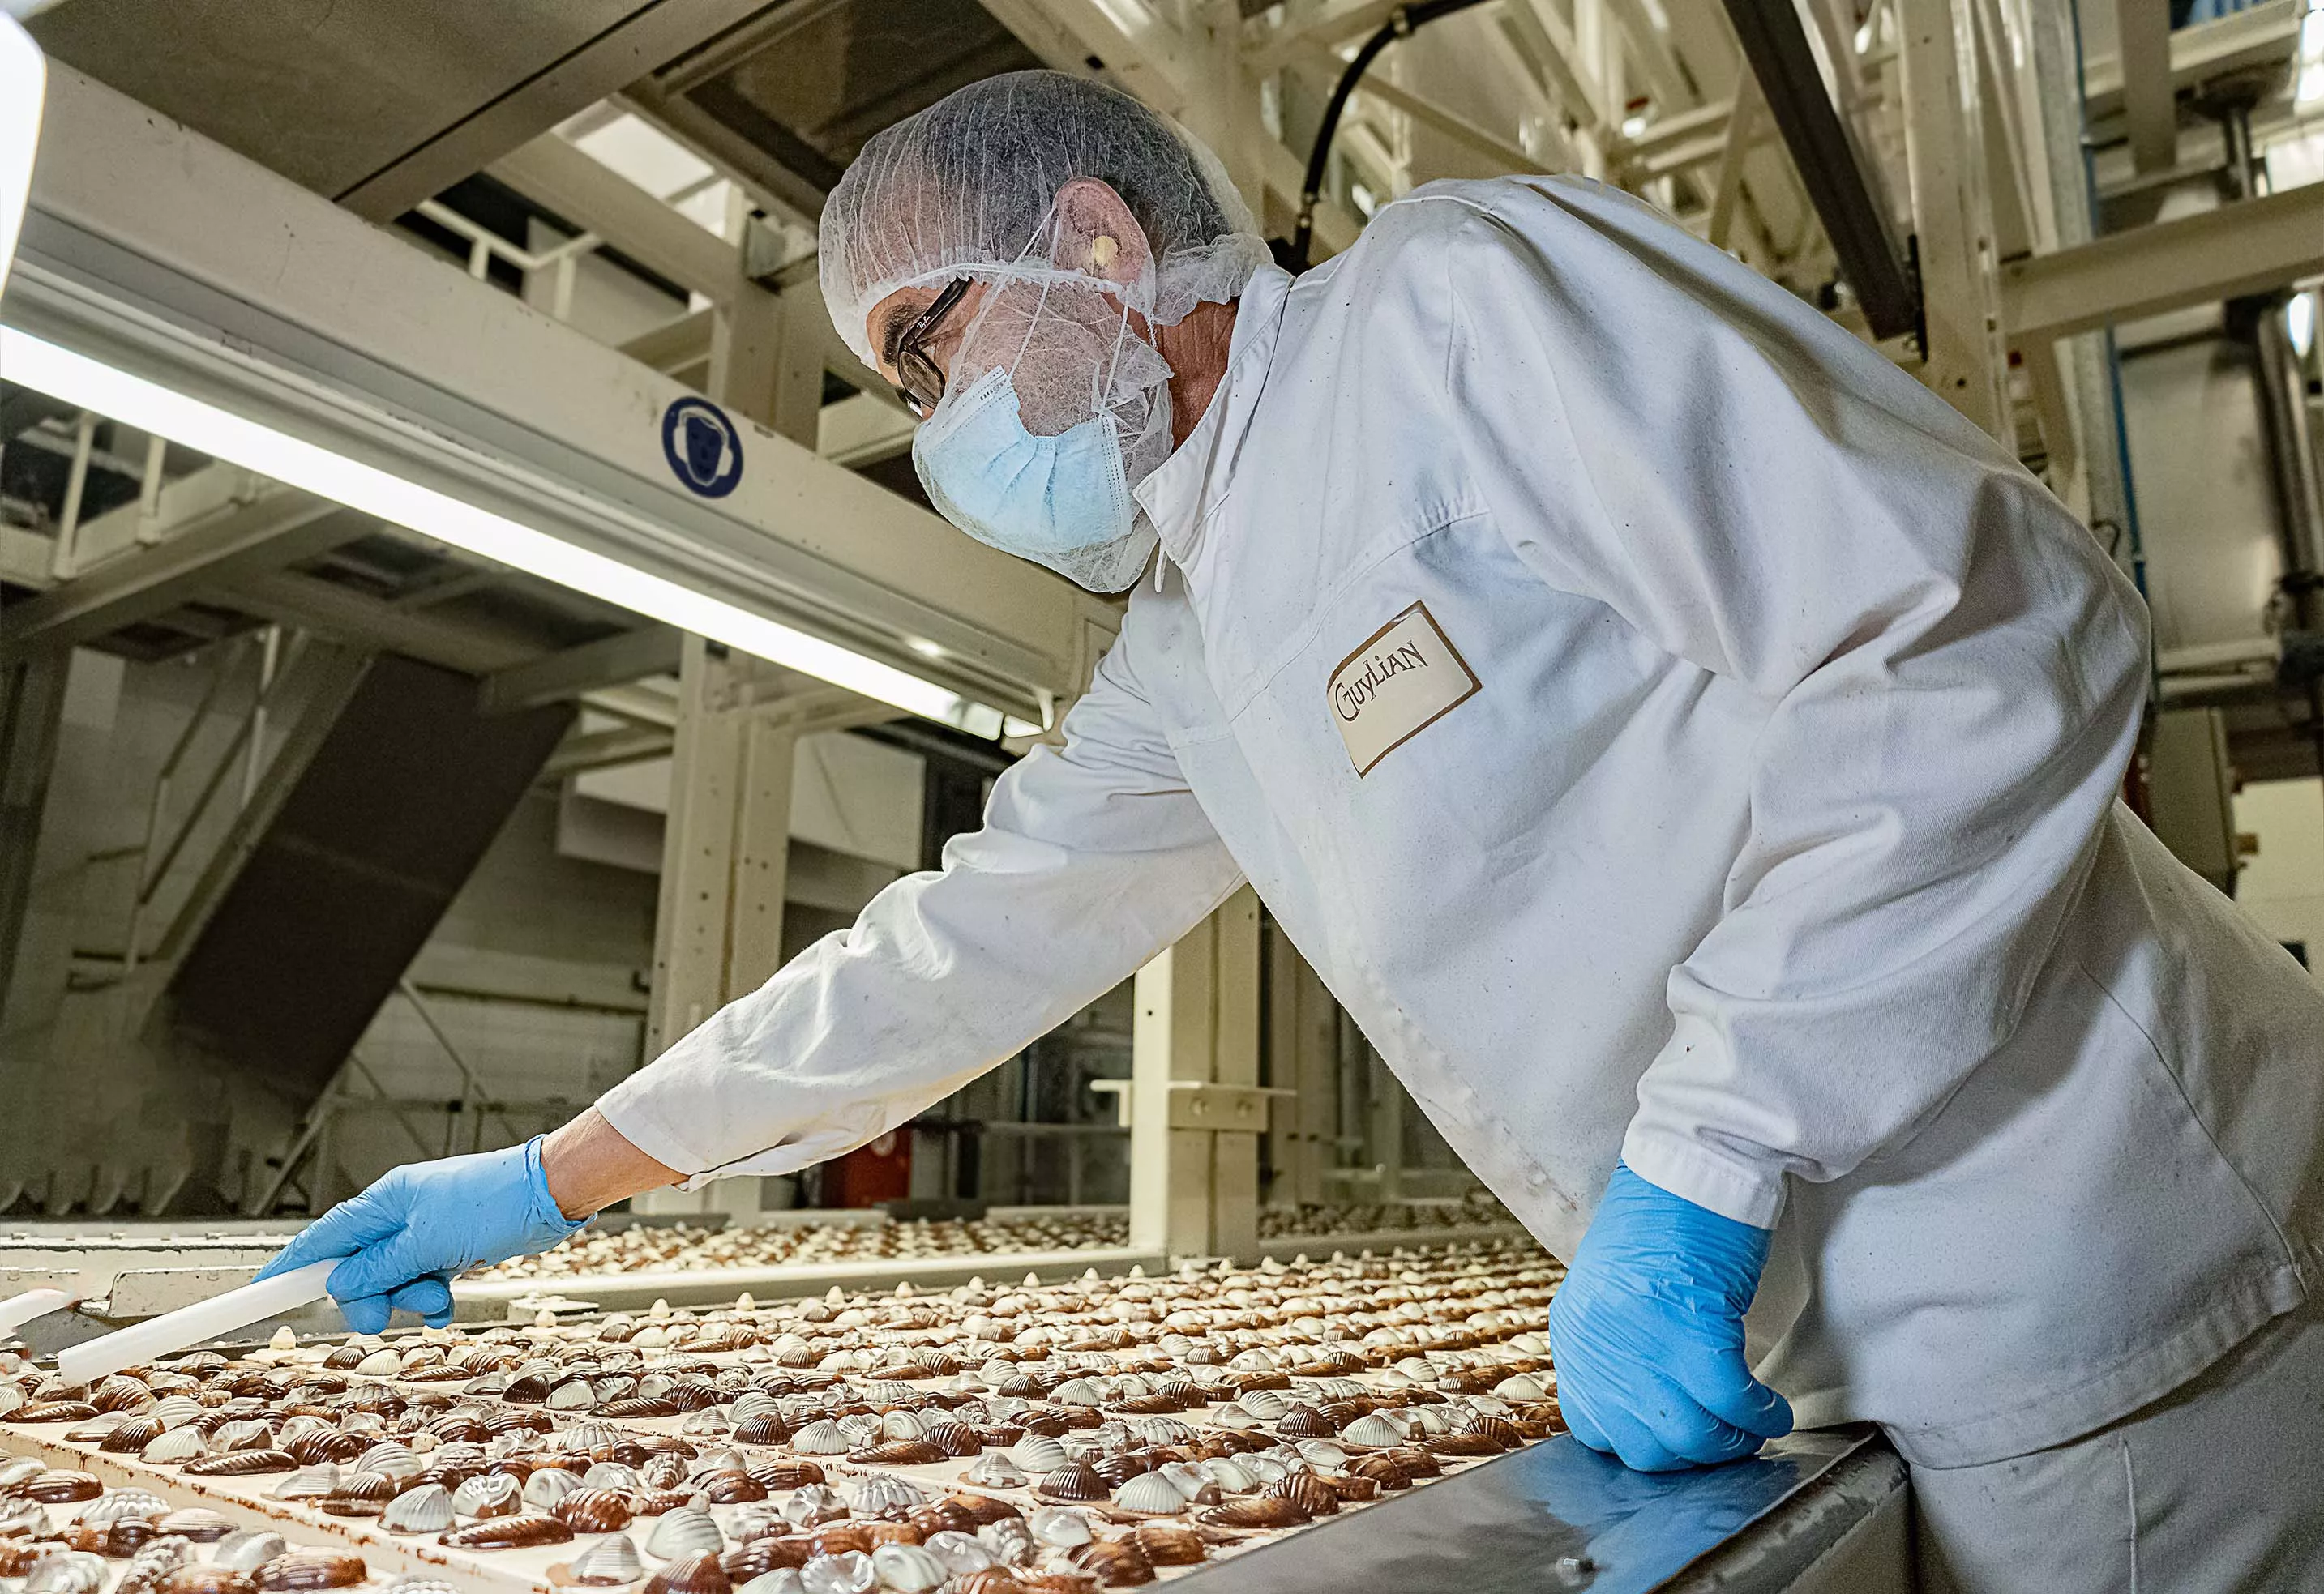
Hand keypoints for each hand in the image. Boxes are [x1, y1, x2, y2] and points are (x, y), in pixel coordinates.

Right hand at [254, 1137, 586, 1332]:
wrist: (552, 1193)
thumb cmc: (496, 1202)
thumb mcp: (429, 1242)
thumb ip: (380, 1266)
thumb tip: (340, 1283)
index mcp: (386, 1201)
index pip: (323, 1237)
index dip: (291, 1266)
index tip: (261, 1290)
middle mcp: (400, 1215)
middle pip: (357, 1269)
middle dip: (371, 1295)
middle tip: (387, 1310)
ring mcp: (425, 1233)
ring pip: (392, 1281)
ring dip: (409, 1297)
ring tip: (438, 1291)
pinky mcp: (449, 1248)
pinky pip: (423, 1282)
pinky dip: (432, 1297)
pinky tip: (448, 1298)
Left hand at [1548, 1161, 1793, 1470]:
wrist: (1691, 1159)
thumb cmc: (1662, 1215)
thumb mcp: (1615, 1290)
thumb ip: (1620, 1346)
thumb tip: (1651, 1400)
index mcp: (1575, 1332)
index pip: (1593, 1428)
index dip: (1646, 1443)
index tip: (1679, 1437)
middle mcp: (1599, 1343)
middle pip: (1644, 1447)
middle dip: (1693, 1455)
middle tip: (1726, 1438)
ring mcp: (1642, 1341)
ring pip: (1689, 1437)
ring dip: (1730, 1442)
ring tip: (1753, 1426)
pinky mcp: (1693, 1329)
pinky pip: (1730, 1404)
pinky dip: (1759, 1416)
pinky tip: (1772, 1410)